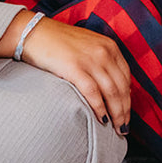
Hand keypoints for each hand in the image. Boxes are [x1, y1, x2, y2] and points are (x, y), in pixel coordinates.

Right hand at [14, 16, 131, 134]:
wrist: (33, 33)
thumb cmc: (58, 42)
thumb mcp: (87, 46)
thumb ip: (101, 61)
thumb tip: (110, 86)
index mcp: (109, 46)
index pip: (126, 77)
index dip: (128, 98)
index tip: (126, 112)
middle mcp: (104, 52)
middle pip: (122, 87)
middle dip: (125, 110)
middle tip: (124, 128)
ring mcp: (90, 60)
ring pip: (111, 92)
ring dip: (116, 113)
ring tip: (116, 129)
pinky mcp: (75, 68)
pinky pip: (93, 93)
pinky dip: (99, 108)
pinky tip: (102, 119)